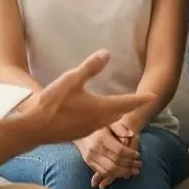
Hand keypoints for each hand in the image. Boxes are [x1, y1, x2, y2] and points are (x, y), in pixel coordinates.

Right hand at [17, 50, 154, 144]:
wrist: (35, 128)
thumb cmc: (53, 103)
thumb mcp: (72, 79)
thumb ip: (90, 67)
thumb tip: (107, 53)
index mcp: (101, 108)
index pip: (127, 102)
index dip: (141, 98)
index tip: (153, 96)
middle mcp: (99, 121)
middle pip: (120, 114)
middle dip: (131, 107)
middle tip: (140, 101)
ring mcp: (89, 130)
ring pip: (110, 122)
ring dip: (118, 115)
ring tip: (122, 108)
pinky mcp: (79, 135)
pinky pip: (99, 127)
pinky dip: (105, 120)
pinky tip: (97, 116)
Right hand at [76, 124, 141, 188]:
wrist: (77, 128)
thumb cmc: (97, 124)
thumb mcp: (108, 122)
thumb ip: (119, 128)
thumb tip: (131, 135)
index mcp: (101, 137)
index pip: (119, 150)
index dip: (130, 154)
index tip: (138, 155)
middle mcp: (94, 148)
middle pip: (115, 162)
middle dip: (129, 165)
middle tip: (139, 165)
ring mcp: (90, 157)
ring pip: (109, 170)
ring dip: (123, 172)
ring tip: (133, 171)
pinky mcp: (88, 162)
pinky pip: (102, 172)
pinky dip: (114, 174)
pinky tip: (122, 172)